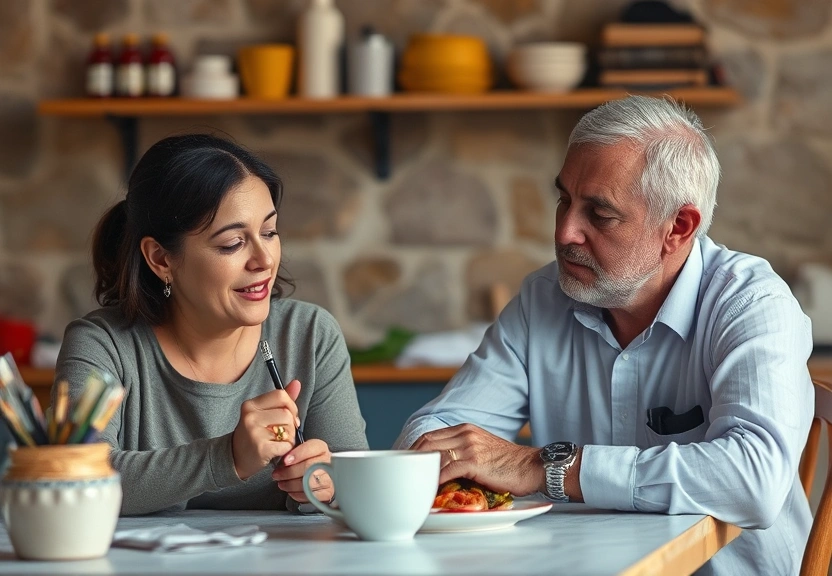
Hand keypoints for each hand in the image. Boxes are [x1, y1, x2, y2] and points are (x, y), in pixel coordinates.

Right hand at [232, 379, 302, 479]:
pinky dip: (286, 449)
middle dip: (291, 425)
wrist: (235, 458)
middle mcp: (250, 416)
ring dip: (290, 438)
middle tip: (282, 433)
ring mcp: (254, 432)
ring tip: (278, 442)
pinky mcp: (261, 448)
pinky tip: (277, 451)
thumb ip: (281, 399)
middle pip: (287, 414)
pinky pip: (286, 445)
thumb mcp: (263, 413)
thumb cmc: (254, 433)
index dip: (291, 406)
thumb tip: (297, 382)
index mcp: (251, 404)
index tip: (290, 416)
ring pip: (289, 429)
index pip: (280, 395)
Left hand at [271, 439, 332, 503]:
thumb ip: (291, 453)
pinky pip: (311, 495)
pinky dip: (298, 495)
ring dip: (291, 485)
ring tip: (282, 484)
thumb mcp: (298, 454)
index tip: (285, 461)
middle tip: (277, 475)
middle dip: (290, 472)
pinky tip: (291, 491)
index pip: (312, 448)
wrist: (317, 478)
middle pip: (309, 467)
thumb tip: (282, 457)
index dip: (298, 454)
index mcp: (321, 449)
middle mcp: (328, 462)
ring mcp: (329, 478)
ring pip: (309, 482)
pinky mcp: (327, 493)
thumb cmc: (304, 464)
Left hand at [410, 423, 543, 495]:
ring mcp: (468, 446)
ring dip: (420, 471)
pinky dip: (434, 481)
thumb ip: (462, 451)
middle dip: (411, 459)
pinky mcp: (474, 461)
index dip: (414, 449)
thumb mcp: (481, 448)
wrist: (532, 467)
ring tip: (411, 484)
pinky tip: (428, 490)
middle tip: (402, 475)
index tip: (404, 463)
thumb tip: (441, 467)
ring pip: (433, 455)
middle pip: (426, 442)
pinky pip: (446, 471)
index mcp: (463, 429)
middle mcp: (464, 433)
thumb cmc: (508, 463)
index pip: (430, 435)